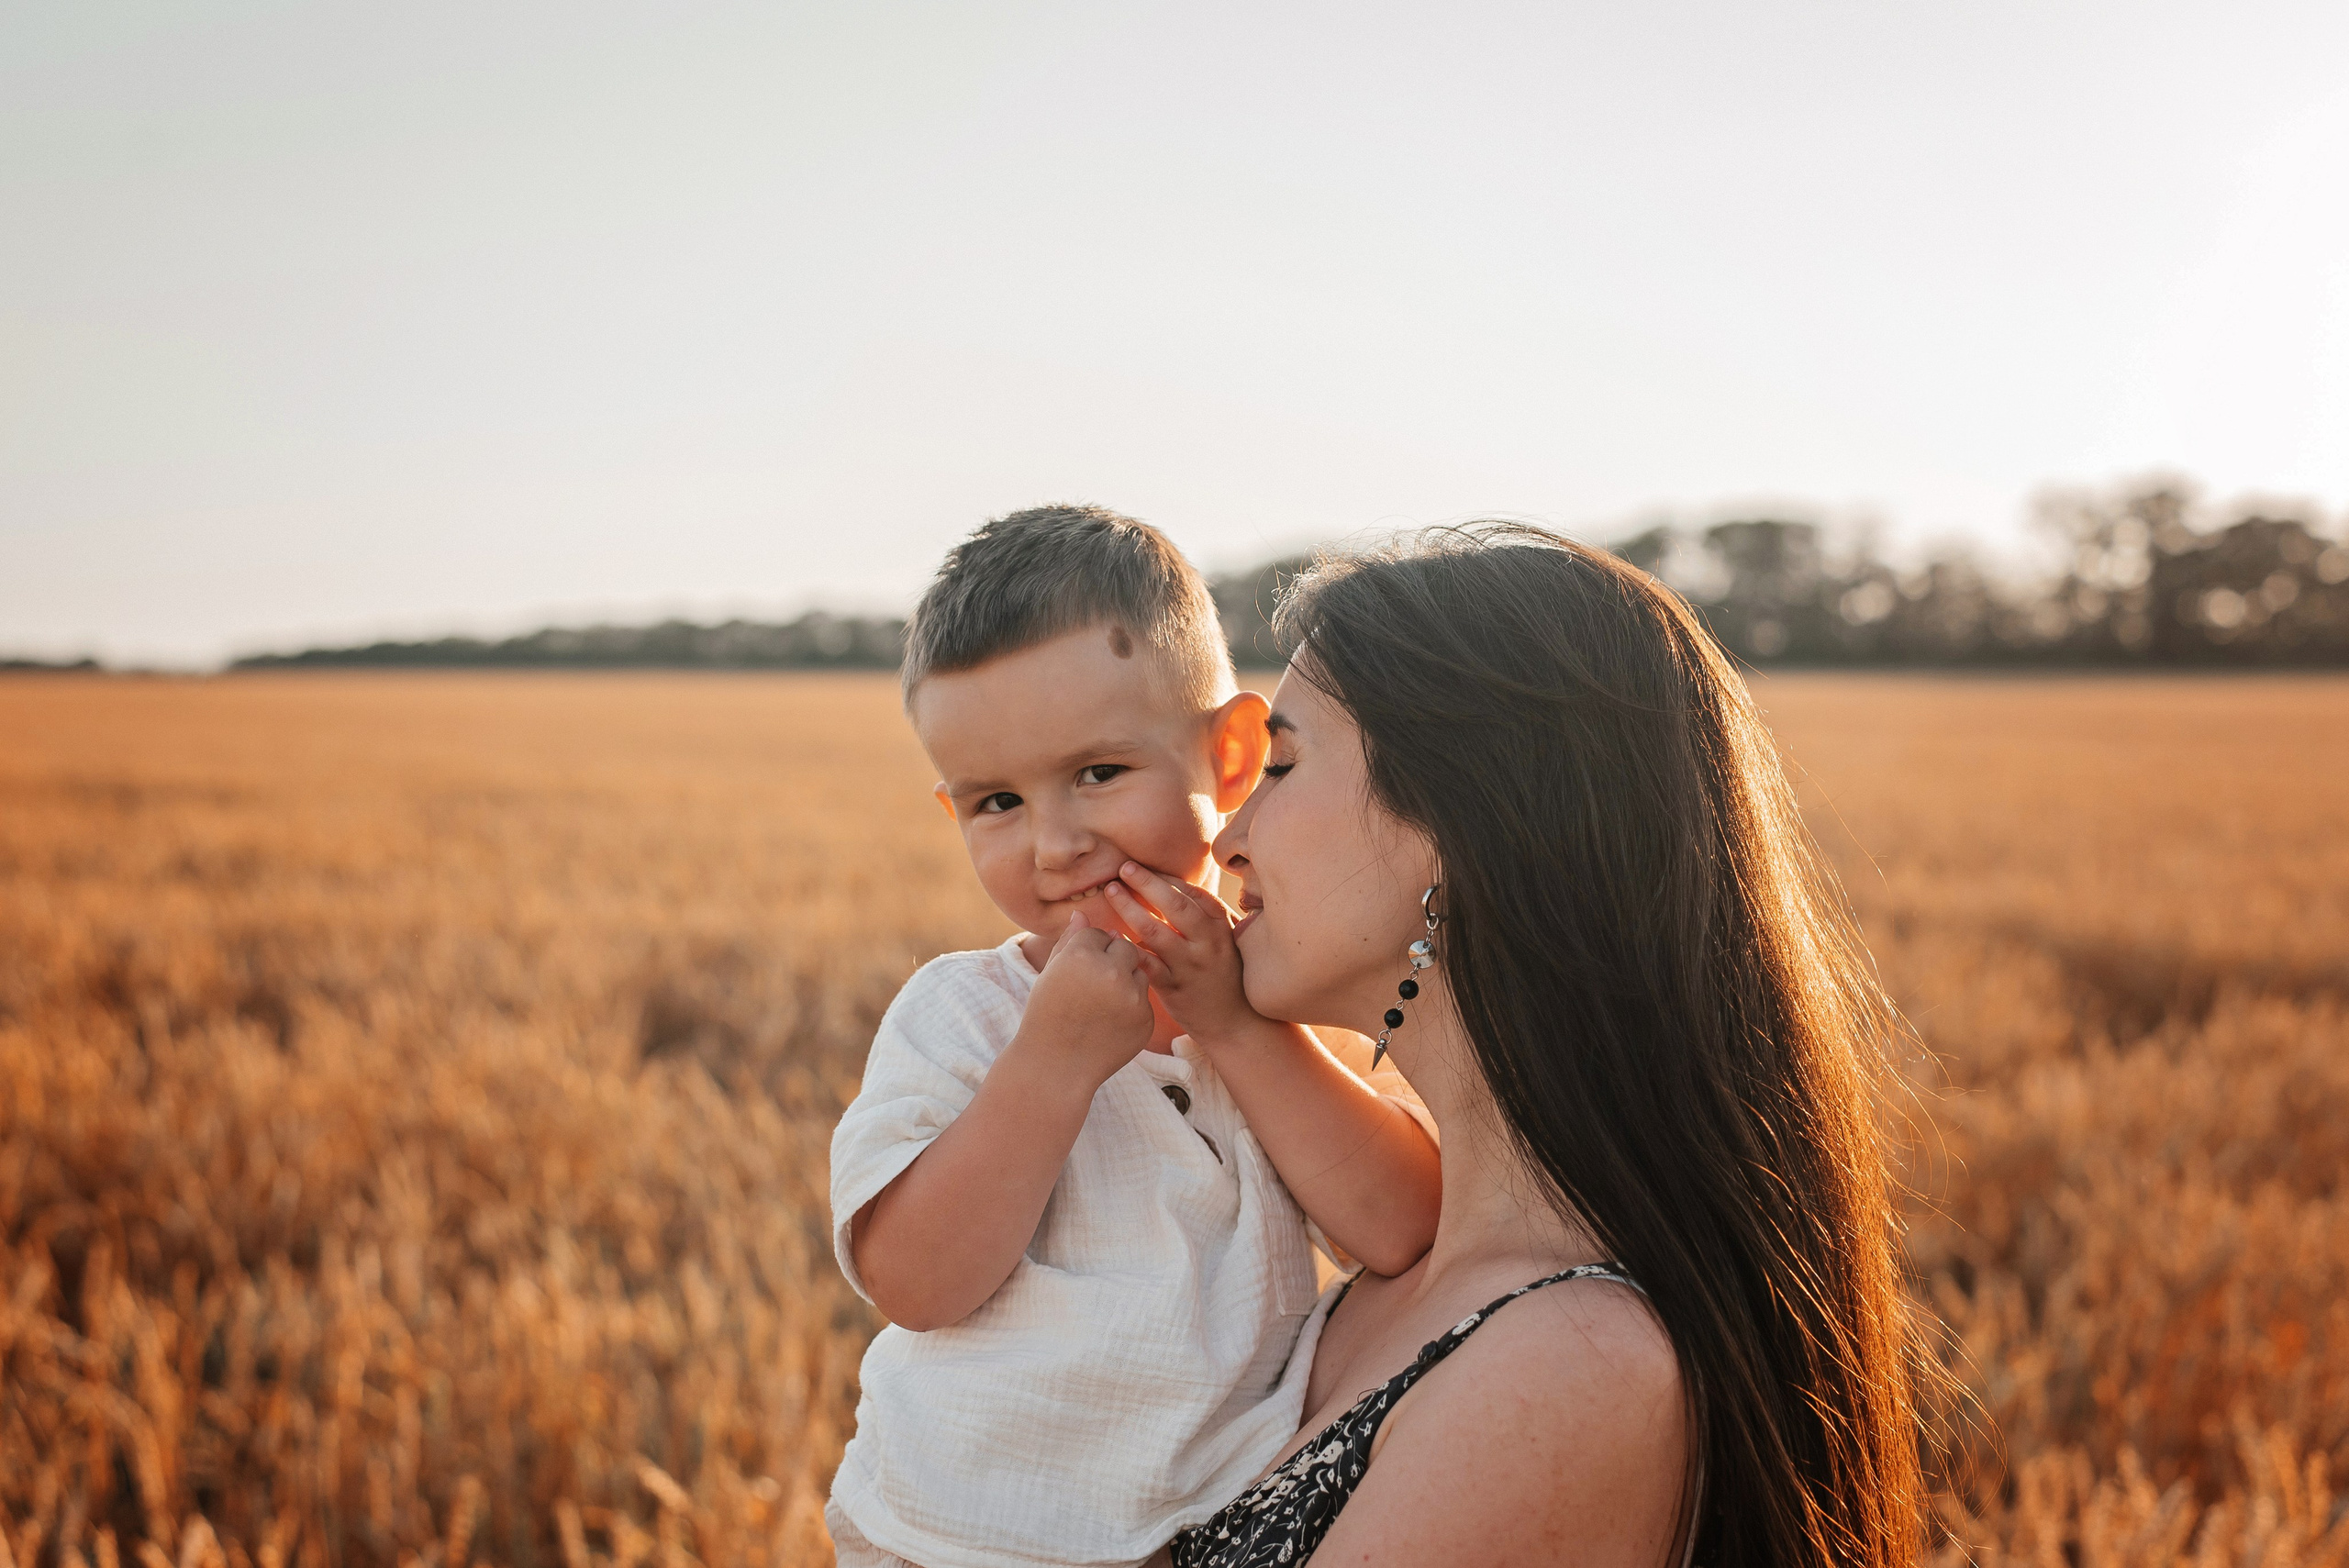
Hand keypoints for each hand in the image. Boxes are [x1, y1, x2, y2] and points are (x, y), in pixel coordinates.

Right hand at [1012, 909, 1155, 1091]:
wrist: (1055, 1067)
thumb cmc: (1046, 1017)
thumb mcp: (1050, 975)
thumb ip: (1069, 941)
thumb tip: (1082, 913)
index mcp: (1082, 955)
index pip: (1098, 932)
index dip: (1086, 951)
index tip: (1075, 971)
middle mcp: (1111, 972)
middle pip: (1125, 946)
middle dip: (1112, 960)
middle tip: (1092, 985)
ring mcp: (1132, 998)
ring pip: (1139, 972)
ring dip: (1125, 981)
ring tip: (1099, 1006)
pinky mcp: (1146, 1020)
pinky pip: (1144, 1000)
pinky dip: (1131, 1007)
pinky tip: (1110, 1023)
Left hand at [1100, 861, 1263, 1046]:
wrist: (1235, 1022)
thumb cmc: (1225, 975)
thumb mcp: (1225, 940)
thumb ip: (1204, 915)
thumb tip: (1171, 885)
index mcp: (1220, 926)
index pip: (1191, 892)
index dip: (1164, 877)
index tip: (1141, 867)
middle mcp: (1207, 943)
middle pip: (1174, 905)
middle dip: (1146, 883)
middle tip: (1123, 868)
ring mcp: (1190, 965)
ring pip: (1155, 931)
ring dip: (1130, 908)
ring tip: (1112, 892)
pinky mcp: (1174, 988)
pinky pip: (1145, 963)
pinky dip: (1126, 947)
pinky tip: (1111, 935)